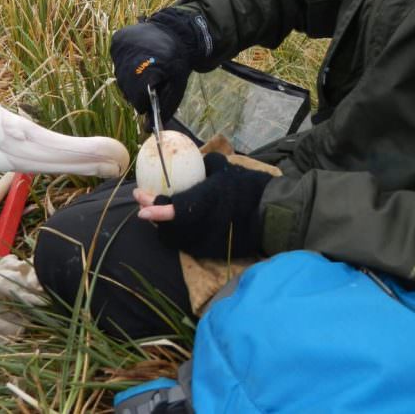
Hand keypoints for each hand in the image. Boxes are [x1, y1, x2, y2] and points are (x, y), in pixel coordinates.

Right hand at [110, 18, 191, 120]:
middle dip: (138, 91)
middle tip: (151, 80)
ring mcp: (120, 51)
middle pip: (127, 91)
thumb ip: (164, 108)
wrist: (174, 31)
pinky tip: (138, 59)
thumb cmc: (177, 61)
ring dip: (131, 79)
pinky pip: (117, 63)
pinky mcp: (116, 43)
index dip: (147, 101)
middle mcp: (129, 63)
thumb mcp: (177, 87)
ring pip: (120, 78)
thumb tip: (147, 129)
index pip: (138, 102)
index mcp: (147, 74)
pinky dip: (126, 65)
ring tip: (145, 68)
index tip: (155, 93)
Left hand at [135, 153, 271, 258]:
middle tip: (144, 199)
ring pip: (174, 237)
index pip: (180, 210)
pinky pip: (185, 243)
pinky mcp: (209, 253)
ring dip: (162, 224)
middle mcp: (206, 226)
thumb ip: (204, 165)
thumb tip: (190, 161)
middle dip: (152, 212)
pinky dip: (176, 232)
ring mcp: (207, 242)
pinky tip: (175, 222)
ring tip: (156, 209)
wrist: (273, 216)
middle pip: (170, 226)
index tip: (142, 203)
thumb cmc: (249, 188)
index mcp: (211, 202)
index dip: (159, 209)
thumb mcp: (226, 169)